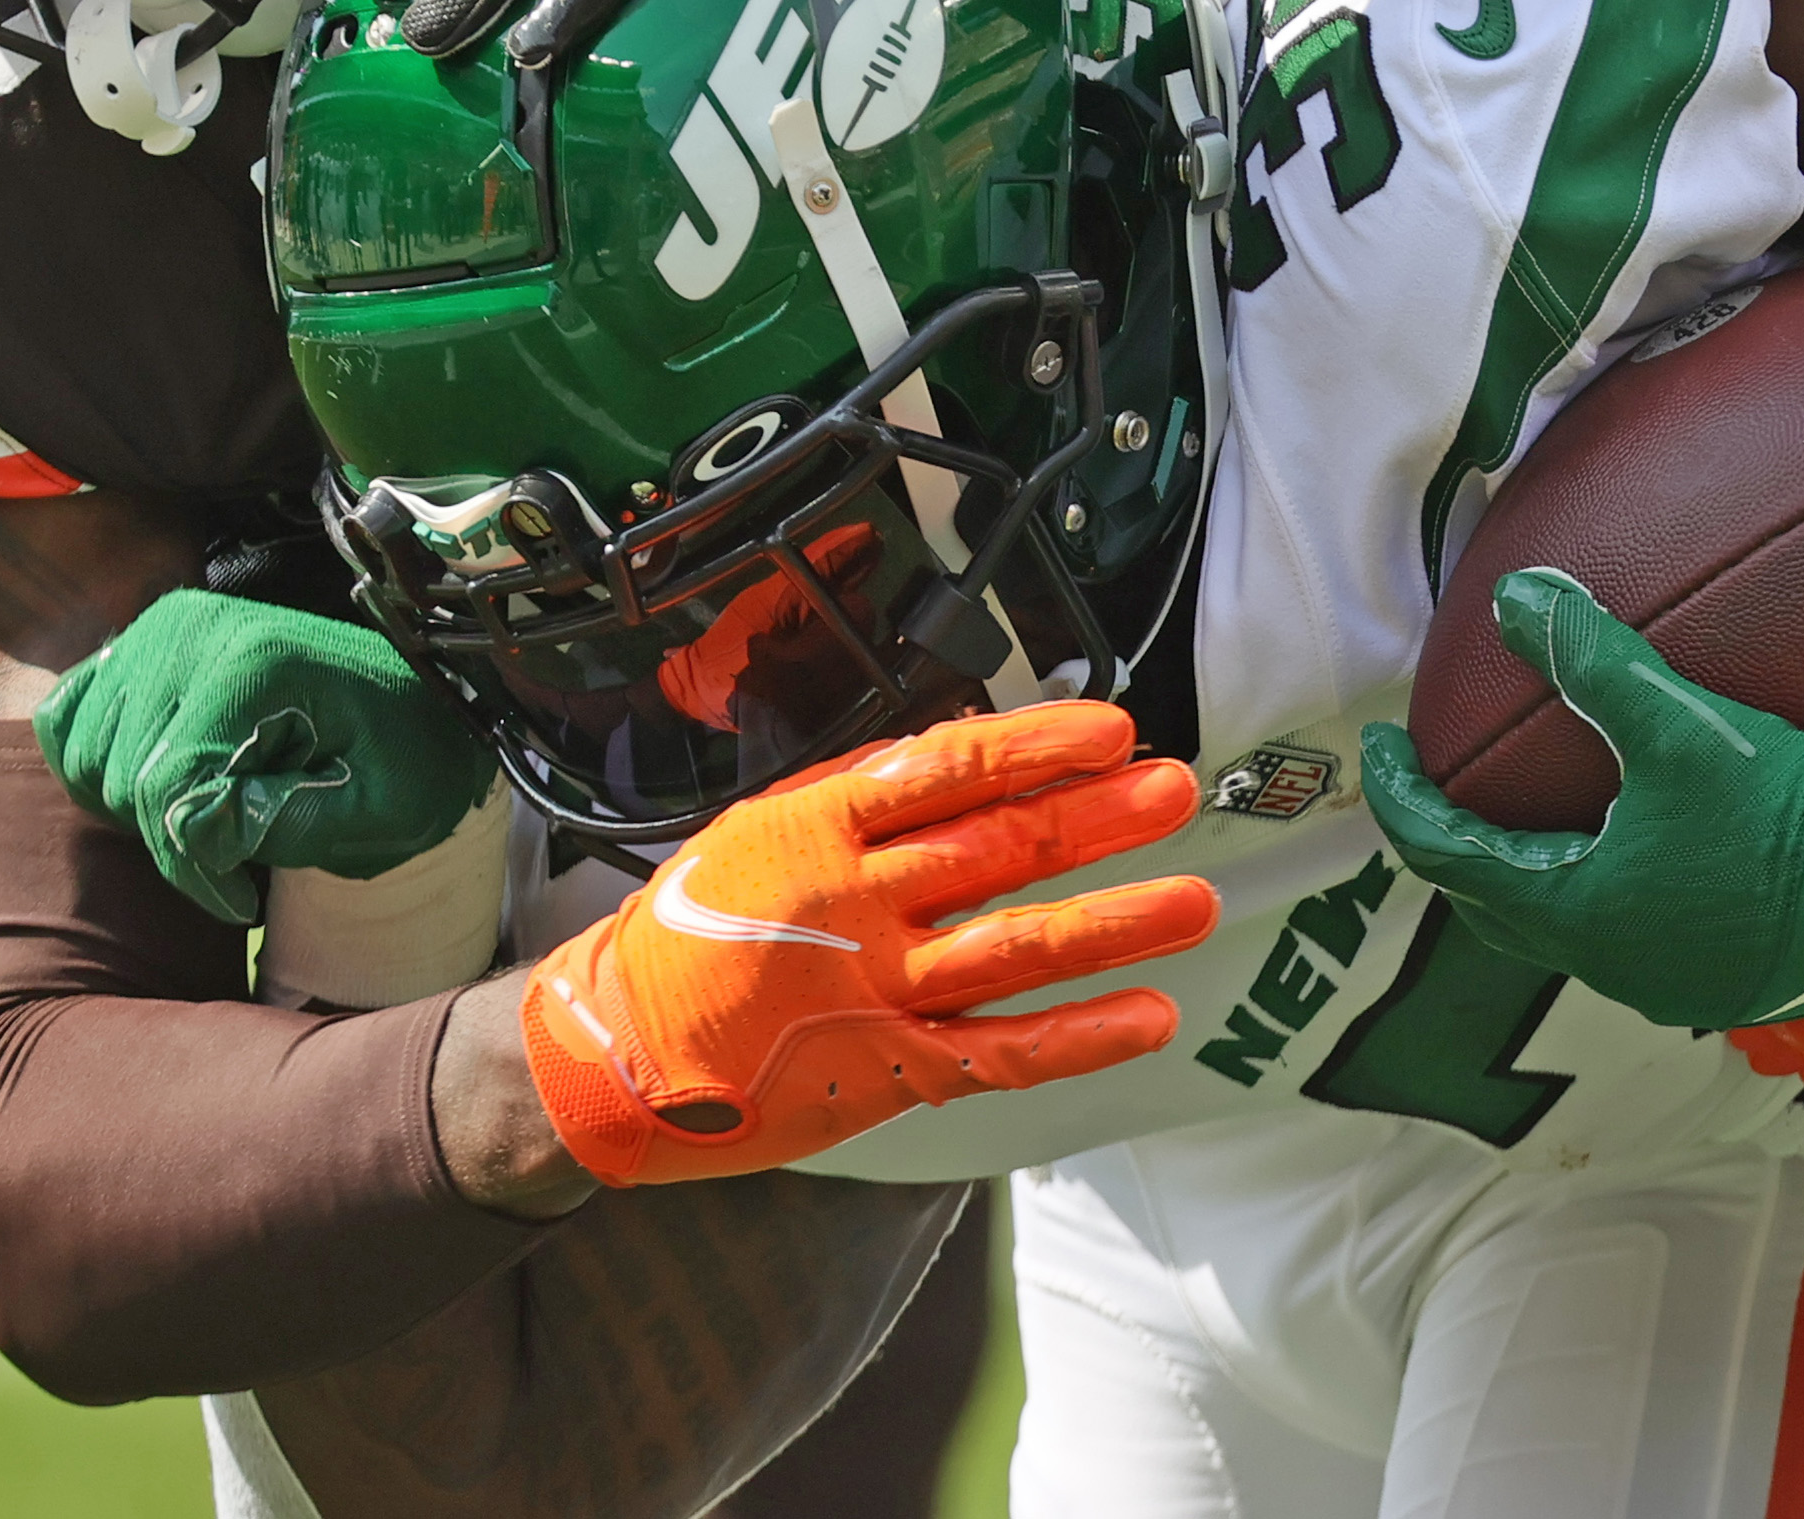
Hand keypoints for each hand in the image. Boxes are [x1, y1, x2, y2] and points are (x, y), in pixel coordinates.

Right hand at [35, 586, 496, 926]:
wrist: (416, 715)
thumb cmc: (405, 767)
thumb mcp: (376, 812)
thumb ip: (286, 821)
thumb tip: (188, 828)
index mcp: (259, 661)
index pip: (170, 788)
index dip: (195, 867)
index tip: (244, 901)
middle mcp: (197, 629)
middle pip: (123, 777)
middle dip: (176, 841)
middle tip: (240, 861)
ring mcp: (161, 630)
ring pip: (87, 757)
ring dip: (136, 809)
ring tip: (215, 818)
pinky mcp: (138, 644)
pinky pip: (66, 720)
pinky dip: (97, 766)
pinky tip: (163, 786)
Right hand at [519, 700, 1214, 1186]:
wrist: (609, 1052)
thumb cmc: (691, 929)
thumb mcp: (759, 828)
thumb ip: (860, 797)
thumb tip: (971, 753)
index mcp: (821, 826)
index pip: (951, 769)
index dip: (1038, 746)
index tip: (1112, 732)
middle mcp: (856, 902)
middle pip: (999, 850)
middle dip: (1097, 819)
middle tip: (1176, 793)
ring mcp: (875, 991)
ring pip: (1015, 948)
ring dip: (1115, 921)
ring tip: (1195, 898)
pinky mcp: (886, 1071)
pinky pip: (1000, 1053)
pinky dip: (1080, 1036)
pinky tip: (1149, 1016)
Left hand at [1358, 570, 1803, 1031]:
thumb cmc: (1787, 810)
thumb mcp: (1682, 725)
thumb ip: (1592, 658)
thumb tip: (1515, 596)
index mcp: (1579, 911)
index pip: (1450, 858)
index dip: (1404, 801)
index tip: (1379, 754)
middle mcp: (1613, 964)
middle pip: (1497, 911)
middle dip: (1455, 851)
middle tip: (1436, 792)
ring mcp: (1671, 983)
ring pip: (1566, 933)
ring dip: (1531, 879)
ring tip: (1527, 820)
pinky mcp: (1726, 979)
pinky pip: (1629, 940)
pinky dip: (1599, 893)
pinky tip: (1634, 850)